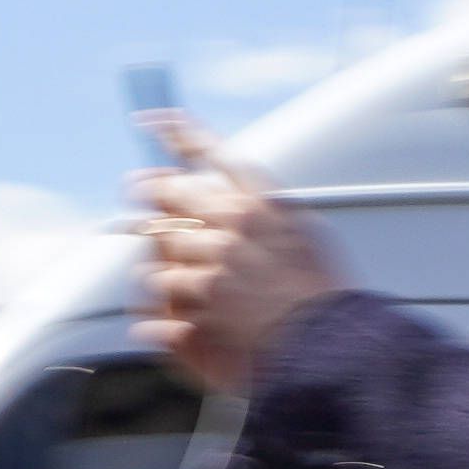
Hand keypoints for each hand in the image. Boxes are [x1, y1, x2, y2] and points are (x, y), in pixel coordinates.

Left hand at [135, 134, 346, 396]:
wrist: (329, 348)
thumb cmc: (322, 300)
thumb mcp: (306, 239)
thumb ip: (265, 214)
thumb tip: (233, 202)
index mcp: (264, 204)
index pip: (214, 155)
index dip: (179, 133)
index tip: (154, 120)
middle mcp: (236, 223)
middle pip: (172, 192)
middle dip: (152, 192)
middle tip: (140, 193)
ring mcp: (215, 258)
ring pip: (158, 245)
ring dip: (163, 261)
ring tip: (184, 281)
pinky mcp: (200, 295)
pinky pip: (158, 287)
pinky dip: (163, 299)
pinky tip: (179, 310)